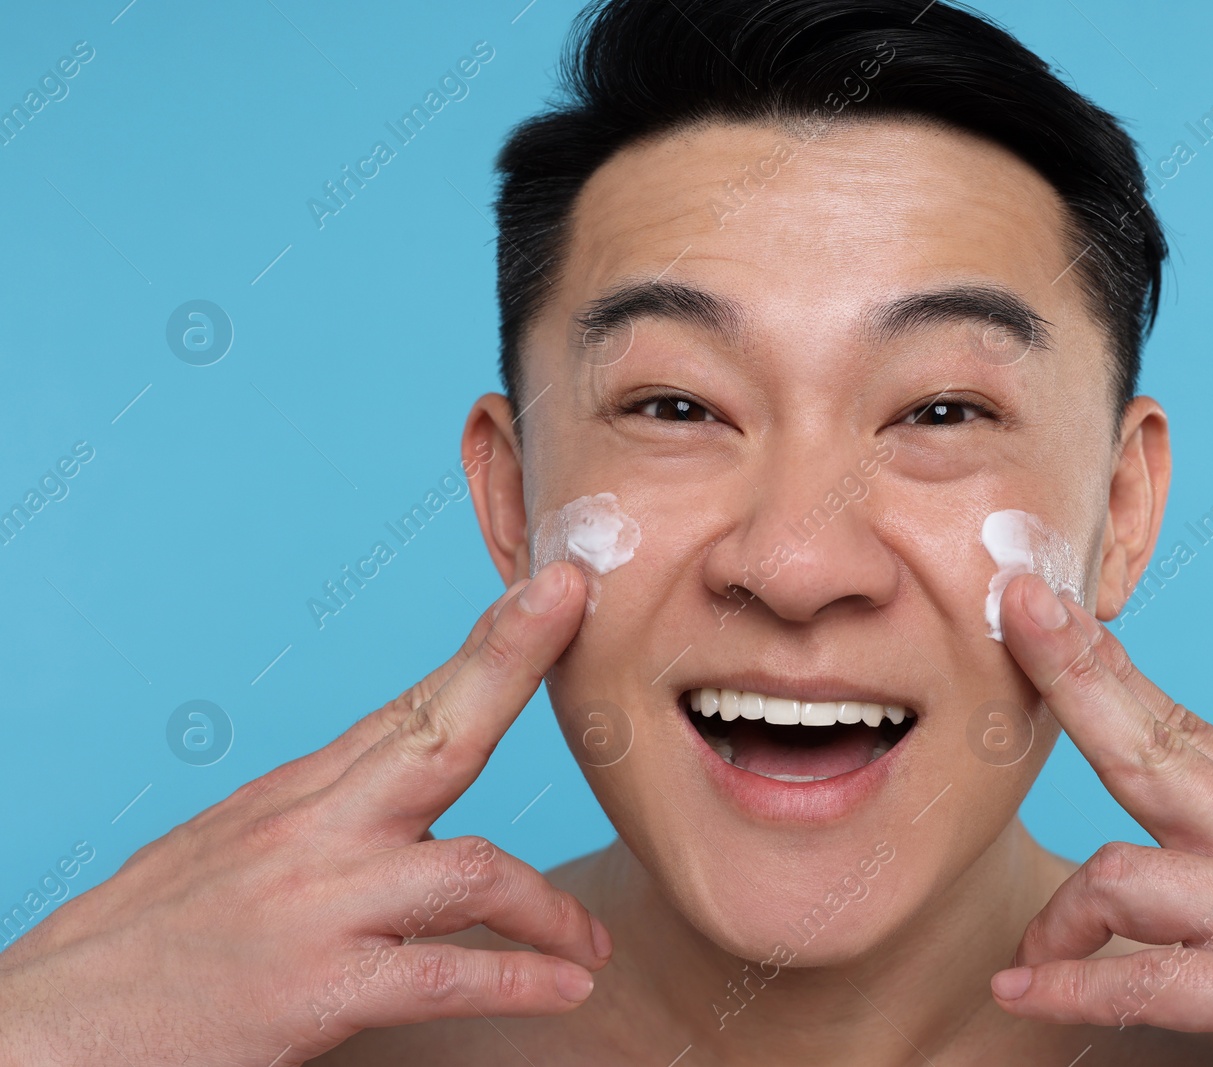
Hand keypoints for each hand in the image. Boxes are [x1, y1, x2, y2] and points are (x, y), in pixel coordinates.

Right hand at [0, 562, 607, 1066]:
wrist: (48, 1025)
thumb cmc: (150, 940)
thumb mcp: (236, 846)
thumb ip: (325, 813)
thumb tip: (395, 792)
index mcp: (301, 793)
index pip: (413, 703)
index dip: (490, 642)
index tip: (552, 586)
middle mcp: (315, 830)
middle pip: (440, 730)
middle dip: (512, 659)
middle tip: (576, 605)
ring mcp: (318, 903)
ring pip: (470, 867)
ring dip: (548, 908)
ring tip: (586, 948)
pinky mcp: (315, 987)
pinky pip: (442, 973)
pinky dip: (517, 980)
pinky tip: (564, 988)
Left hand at [989, 574, 1212, 1065]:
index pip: (1183, 723)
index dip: (1106, 664)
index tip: (1048, 607)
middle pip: (1151, 741)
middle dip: (1076, 672)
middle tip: (1015, 612)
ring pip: (1124, 871)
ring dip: (1060, 915)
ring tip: (1036, 952)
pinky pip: (1152, 980)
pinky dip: (1076, 986)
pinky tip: (1026, 993)